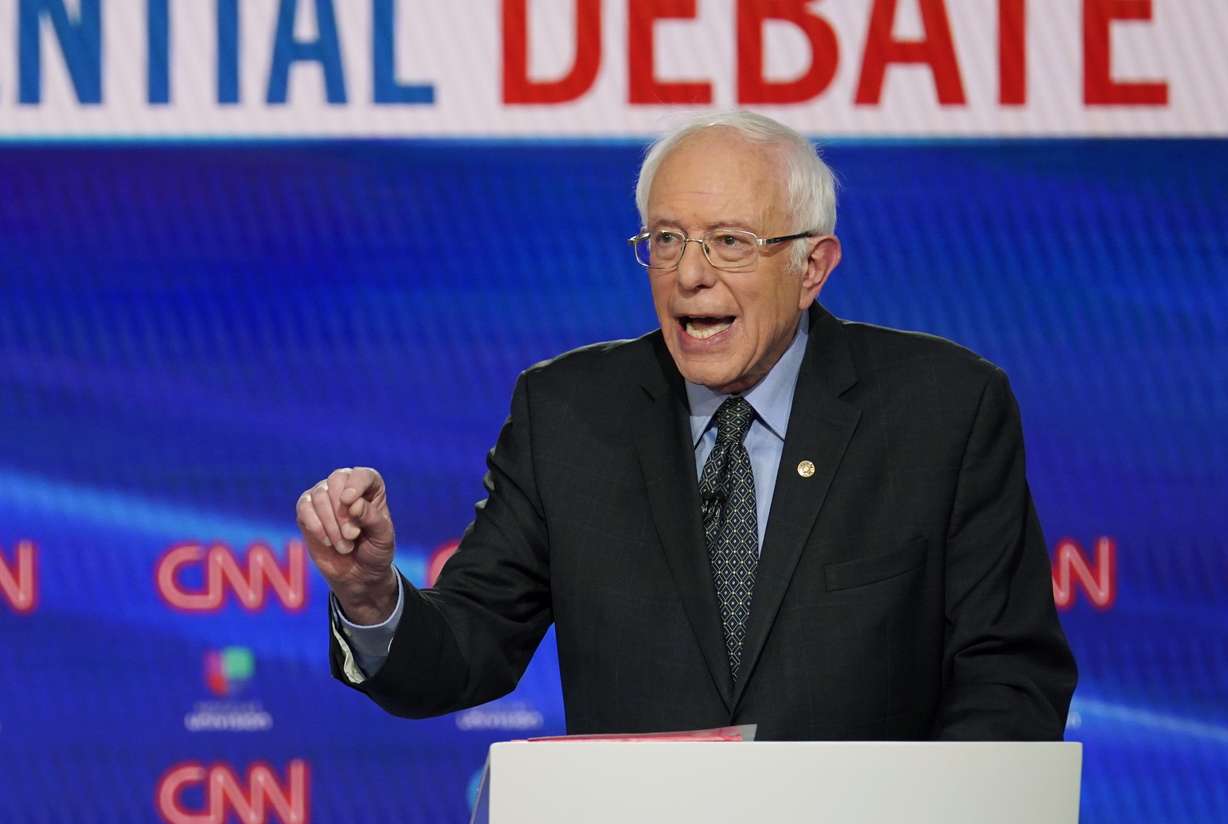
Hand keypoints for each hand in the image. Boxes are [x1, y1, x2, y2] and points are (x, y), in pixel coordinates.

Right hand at [296, 467, 398, 623]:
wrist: (359, 574)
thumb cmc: (375, 551)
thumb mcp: (382, 537)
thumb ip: (372, 517)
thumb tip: (353, 503)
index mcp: (370, 487)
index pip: (361, 474)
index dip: (355, 484)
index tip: (349, 501)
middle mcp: (345, 486)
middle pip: (337, 481)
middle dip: (342, 512)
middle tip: (352, 536)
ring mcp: (324, 496)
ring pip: (320, 496)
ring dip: (331, 525)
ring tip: (345, 546)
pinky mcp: (307, 511)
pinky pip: (304, 507)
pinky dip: (315, 526)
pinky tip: (328, 542)